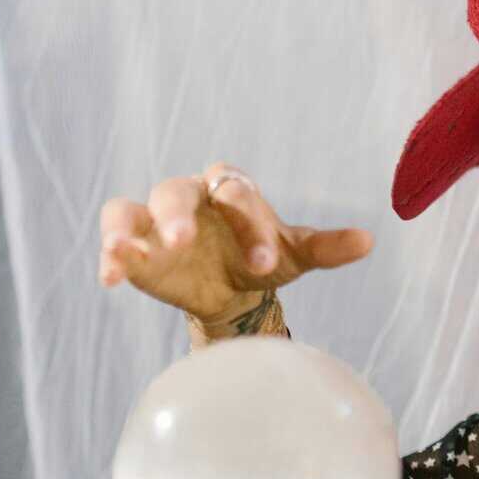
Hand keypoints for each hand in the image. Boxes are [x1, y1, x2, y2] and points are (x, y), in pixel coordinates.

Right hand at [97, 161, 373, 325]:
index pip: (236, 192)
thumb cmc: (264, 258)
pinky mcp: (134, 244)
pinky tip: (111, 279)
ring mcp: (155, 219)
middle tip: (186, 240)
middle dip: (179, 214)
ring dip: (126, 229)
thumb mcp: (297, 256)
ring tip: (126, 251)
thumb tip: (369, 241)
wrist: (234, 289)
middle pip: (176, 191)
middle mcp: (190, 196)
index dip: (250, 223)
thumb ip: (327, 247)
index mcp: (232, 188)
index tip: (265, 262)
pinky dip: (109, 255)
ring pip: (130, 209)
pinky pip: (114, 238)